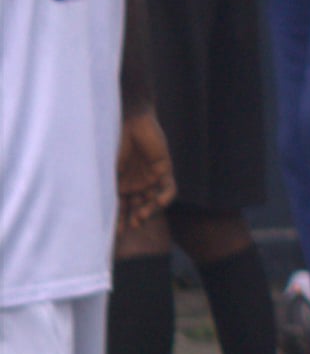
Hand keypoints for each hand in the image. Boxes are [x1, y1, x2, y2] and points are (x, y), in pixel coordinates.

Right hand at [115, 111, 171, 231]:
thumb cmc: (114, 140)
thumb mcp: (107, 166)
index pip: (121, 206)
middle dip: (134, 218)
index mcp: (121, 184)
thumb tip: (96, 205)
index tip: (116, 233)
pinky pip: (169, 188)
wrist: (130, 120)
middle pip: (137, 206)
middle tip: (131, 226)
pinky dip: (165, 196)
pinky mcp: (164, 169)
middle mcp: (137, 183)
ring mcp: (151, 178)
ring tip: (140, 217)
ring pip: (153, 200)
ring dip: (148, 210)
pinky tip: (159, 202)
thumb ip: (106, 183)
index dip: (119, 219)